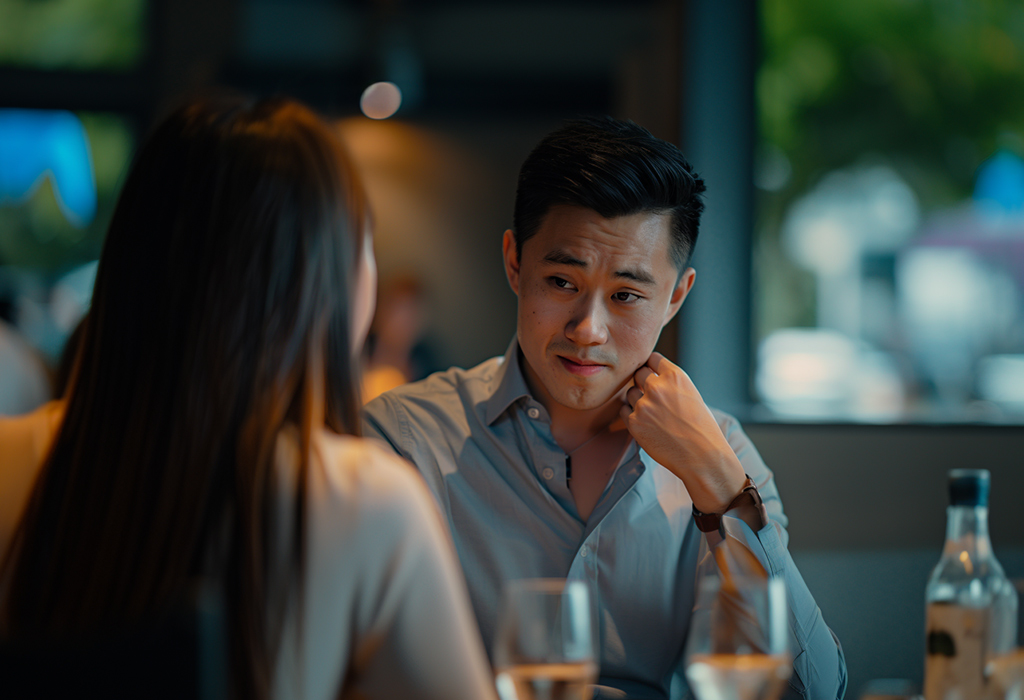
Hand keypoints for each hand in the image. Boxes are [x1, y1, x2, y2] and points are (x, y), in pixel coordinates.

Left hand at [620, 352, 746, 513]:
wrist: (701, 455)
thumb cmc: (701, 427)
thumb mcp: (691, 394)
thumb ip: (670, 383)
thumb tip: (650, 377)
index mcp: (675, 376)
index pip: (652, 358)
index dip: (651, 366)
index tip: (652, 373)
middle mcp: (657, 387)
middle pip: (637, 374)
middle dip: (642, 382)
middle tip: (652, 397)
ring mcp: (643, 405)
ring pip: (630, 393)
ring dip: (637, 400)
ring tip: (654, 414)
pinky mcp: (634, 422)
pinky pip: (624, 411)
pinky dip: (631, 415)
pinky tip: (646, 423)